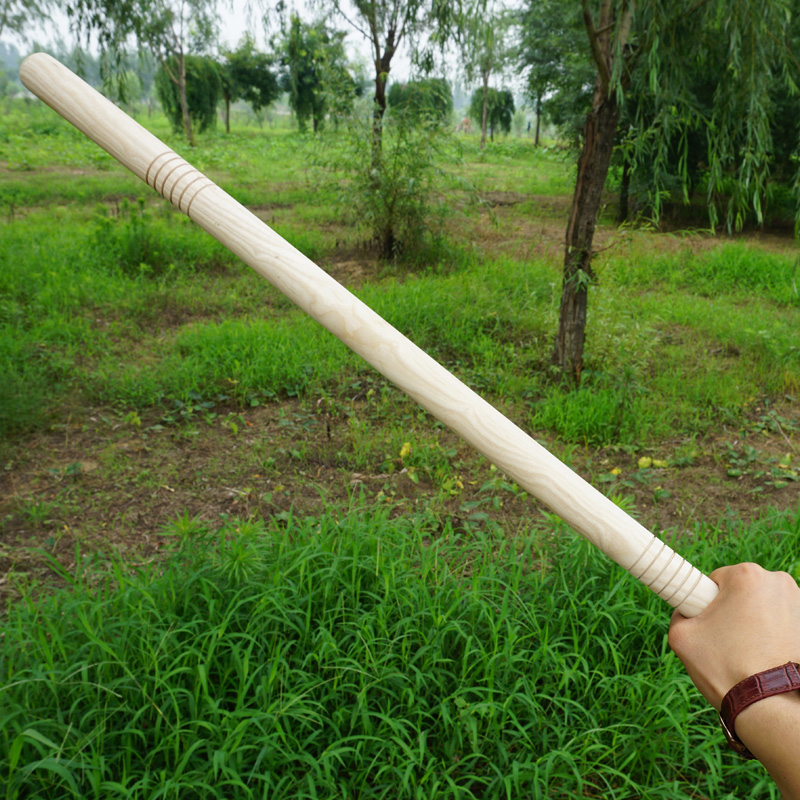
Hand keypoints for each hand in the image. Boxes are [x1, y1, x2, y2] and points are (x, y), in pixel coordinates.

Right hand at [669, 562, 799, 709]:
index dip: (709, 603)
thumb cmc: (725, 668)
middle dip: (736, 611)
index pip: (718, 580)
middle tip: (728, 641)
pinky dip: (778, 636)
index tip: (712, 624)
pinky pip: (786, 624)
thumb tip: (687, 611)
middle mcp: (780, 582)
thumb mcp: (681, 636)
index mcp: (747, 576)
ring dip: (759, 622)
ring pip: (767, 607)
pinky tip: (770, 657)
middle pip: (745, 591)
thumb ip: (679, 612)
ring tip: (751, 652)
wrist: (770, 707)